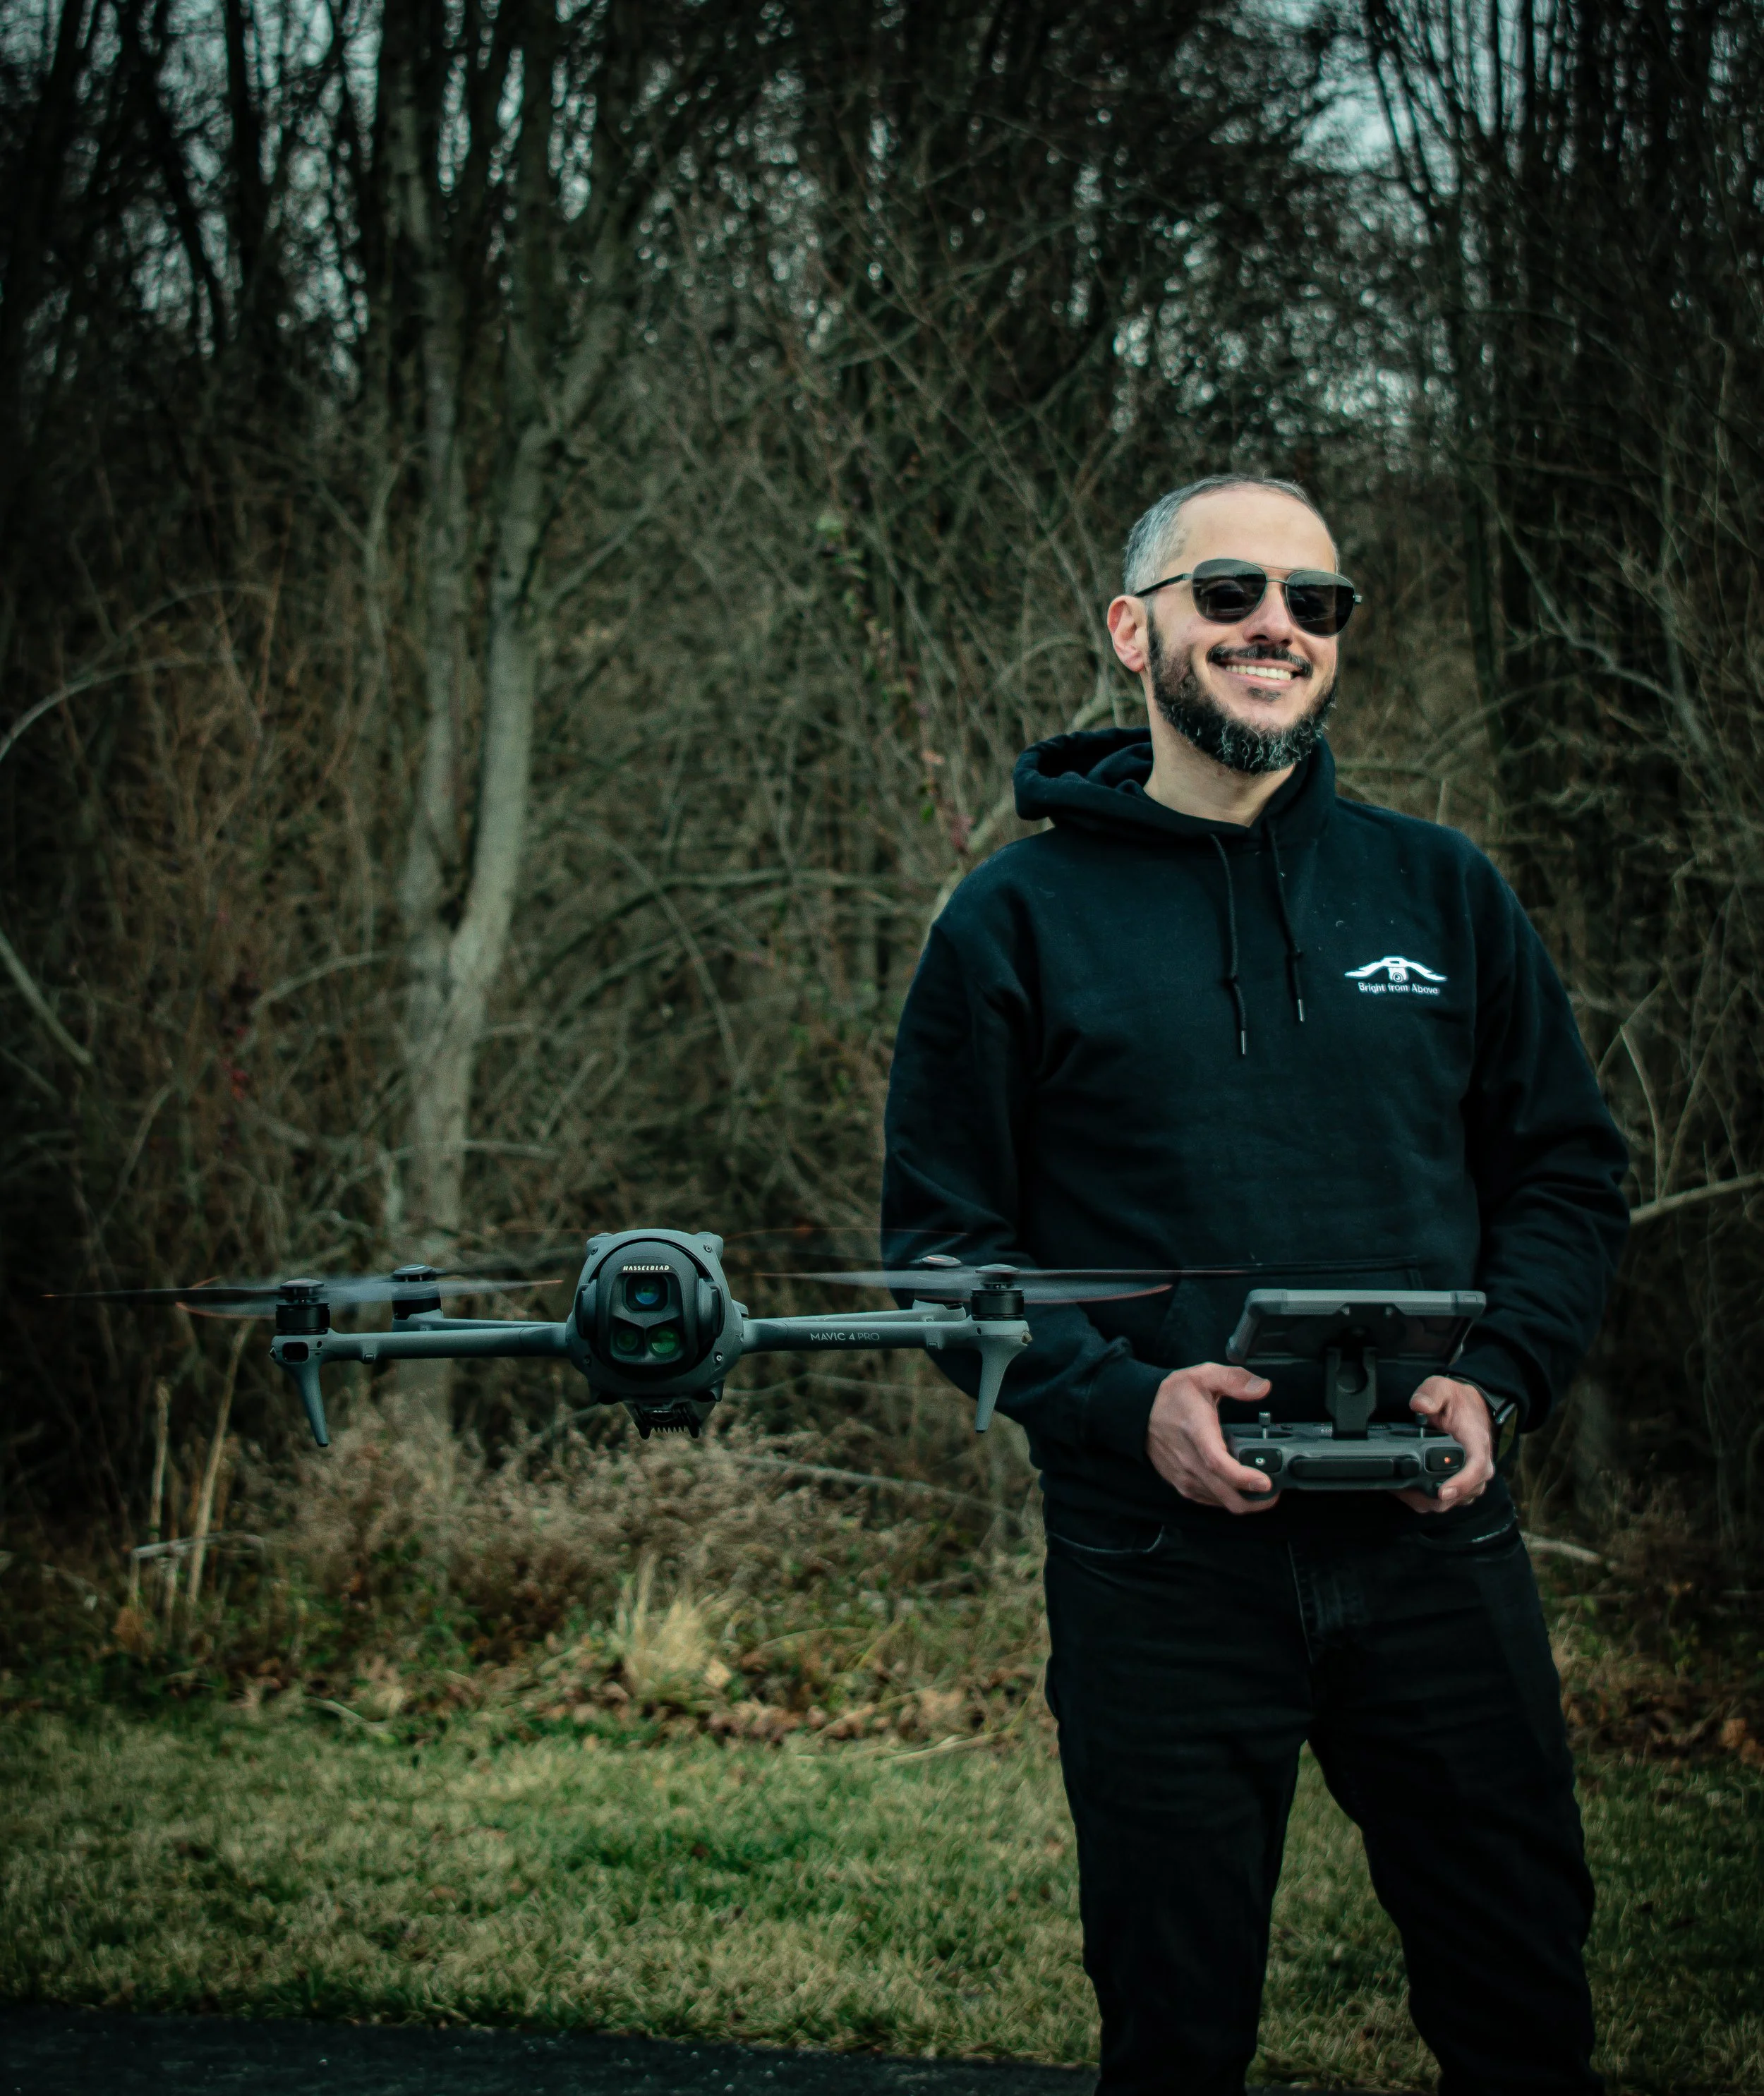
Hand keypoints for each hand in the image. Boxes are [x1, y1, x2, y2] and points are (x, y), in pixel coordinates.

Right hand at [1145, 1363, 1281, 1512]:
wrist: (1139, 1411)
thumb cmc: (1171, 1396)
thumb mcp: (1203, 1375)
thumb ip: (1235, 1379)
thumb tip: (1262, 1387)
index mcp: (1197, 1431)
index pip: (1217, 1462)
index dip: (1243, 1478)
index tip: (1265, 1482)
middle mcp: (1188, 1458)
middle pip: (1223, 1493)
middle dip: (1254, 1501)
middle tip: (1274, 1493)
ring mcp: (1183, 1474)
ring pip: (1218, 1501)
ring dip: (1242, 1502)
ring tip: (1261, 1493)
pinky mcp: (1180, 1482)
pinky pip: (1207, 1500)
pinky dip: (1225, 1500)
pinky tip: (1237, 1492)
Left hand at [1396, 1374, 1495, 1514]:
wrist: (1471, 1408)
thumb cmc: (1458, 1402)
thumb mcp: (1443, 1388)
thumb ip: (1431, 1394)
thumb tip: (1419, 1406)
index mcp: (1477, 1445)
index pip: (1475, 1470)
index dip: (1459, 1484)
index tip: (1442, 1491)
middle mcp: (1480, 1468)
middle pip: (1459, 1495)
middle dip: (1431, 1497)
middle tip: (1403, 1490)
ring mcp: (1473, 1480)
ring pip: (1451, 1503)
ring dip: (1427, 1500)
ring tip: (1401, 1489)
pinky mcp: (1464, 1486)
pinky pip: (1448, 1502)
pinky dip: (1427, 1500)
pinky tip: (1409, 1490)